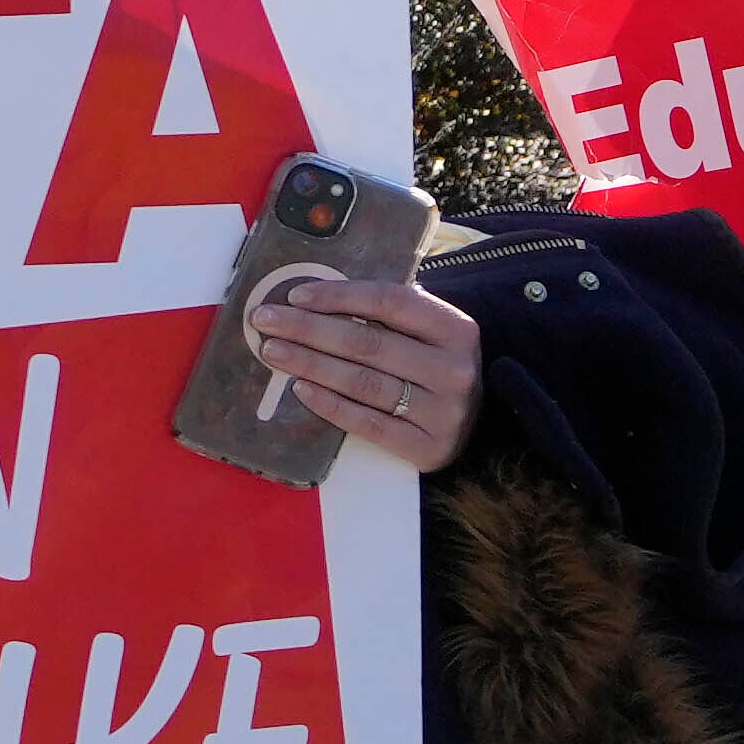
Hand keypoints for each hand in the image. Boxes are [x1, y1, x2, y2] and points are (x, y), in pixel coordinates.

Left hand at [245, 261, 480, 471]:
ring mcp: (444, 412)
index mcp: (458, 329)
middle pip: (368, 343)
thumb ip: (389, 315)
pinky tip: (300, 389)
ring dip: (310, 364)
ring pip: (363, 383)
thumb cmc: (435, 368)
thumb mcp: (429, 335)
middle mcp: (455, 369)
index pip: (390, 302)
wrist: (477, 425)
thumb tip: (314, 298)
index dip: (340, 296)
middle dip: (309, 329)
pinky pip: (368, 424)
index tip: (296, 295)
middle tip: (266, 320)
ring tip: (272, 352)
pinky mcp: (428, 448)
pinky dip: (330, 405)